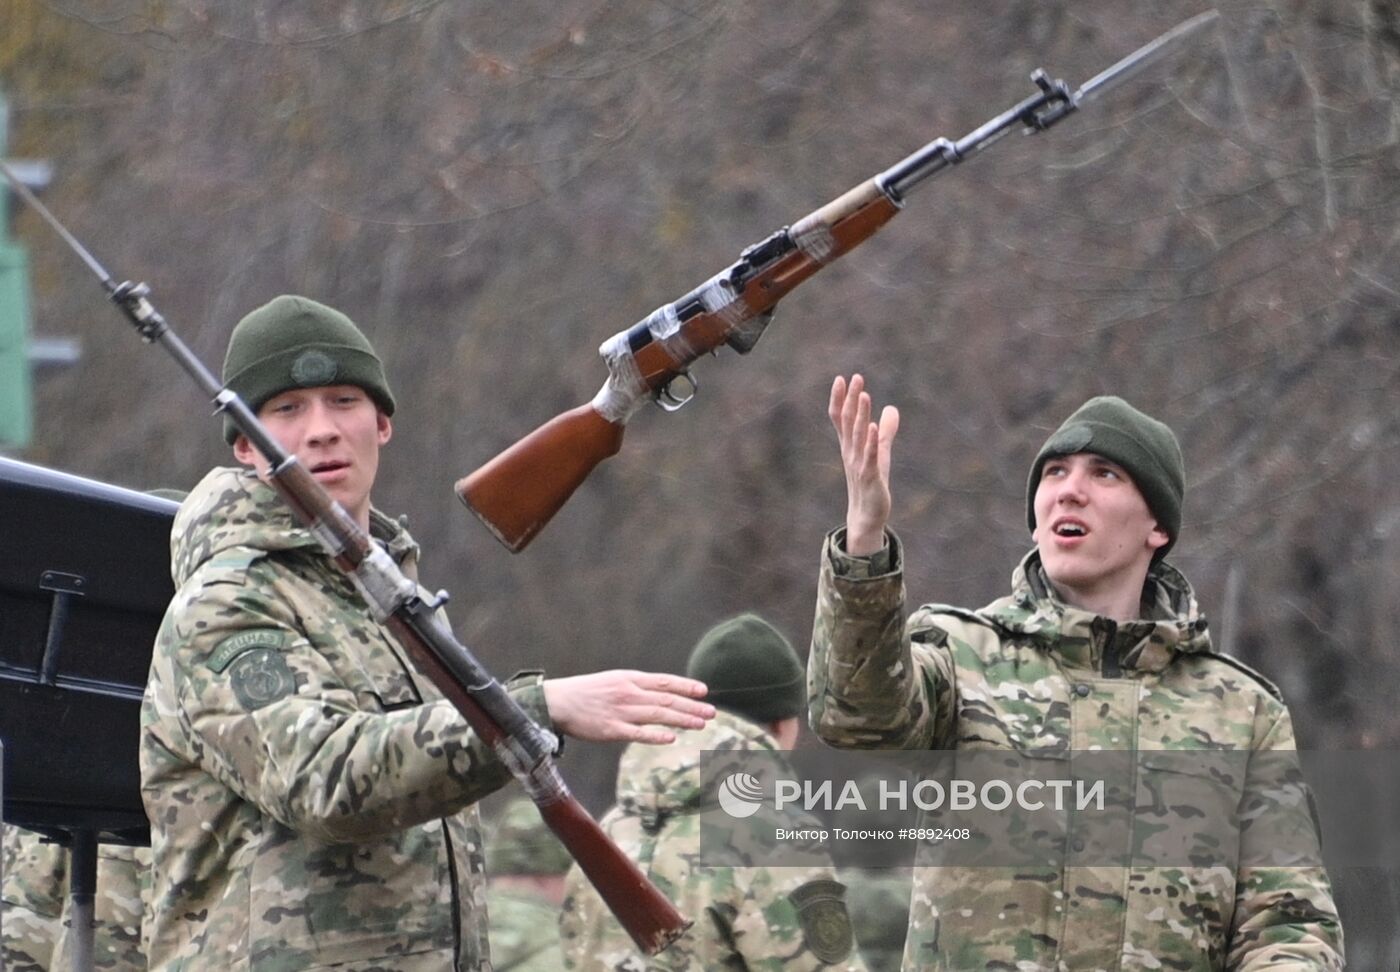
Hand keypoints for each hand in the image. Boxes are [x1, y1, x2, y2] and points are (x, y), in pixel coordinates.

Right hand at [543, 670, 713, 743]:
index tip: (704, 691)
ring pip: (658, 715)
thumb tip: (660, 694)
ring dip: (682, 719)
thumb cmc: (585, 692)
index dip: (686, 686)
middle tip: (712, 712)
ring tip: (700, 724)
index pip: (664, 682)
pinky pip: (637, 733)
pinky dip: (656, 735)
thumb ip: (636, 687)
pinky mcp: (611, 730)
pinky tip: (671, 737)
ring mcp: (621, 711)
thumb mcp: (613, 681)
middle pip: (666, 700)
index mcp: (629, 679)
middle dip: (691, 706)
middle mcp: (629, 693)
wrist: (556, 702)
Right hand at [829, 374, 898, 555]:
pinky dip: (871, 441)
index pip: (840, 418)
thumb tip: (892, 409)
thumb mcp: (880, 452)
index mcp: (850, 445)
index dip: (839, 399)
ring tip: (864, 395)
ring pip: (858, 435)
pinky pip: (869, 456)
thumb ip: (886, 431)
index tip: (841, 378)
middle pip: (848, 421)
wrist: (867, 514)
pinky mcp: (870, 475)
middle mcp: (850, 451)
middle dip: (851, 399)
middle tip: (855, 377)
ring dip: (861, 414)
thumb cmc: (872, 482)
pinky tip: (873, 426)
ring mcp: (858, 463)